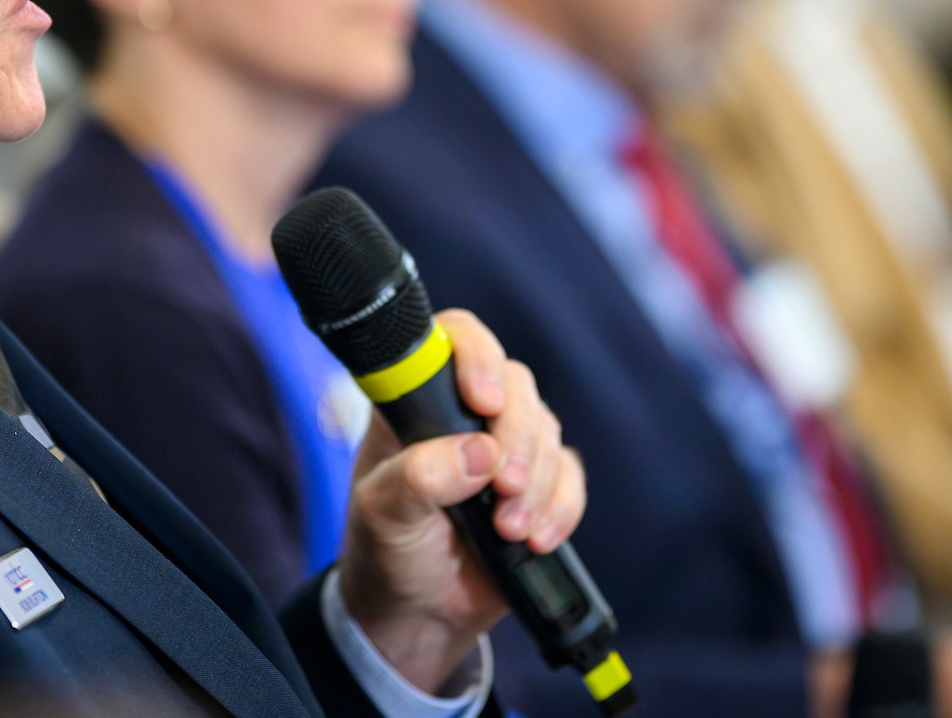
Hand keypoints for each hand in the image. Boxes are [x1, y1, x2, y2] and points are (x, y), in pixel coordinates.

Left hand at [338, 309, 586, 691]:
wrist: (418, 612)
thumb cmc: (387, 548)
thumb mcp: (382, 514)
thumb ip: (417, 479)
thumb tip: (477, 454)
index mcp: (419, 401)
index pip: (456, 340)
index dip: (476, 356)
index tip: (482, 400)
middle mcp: (467, 413)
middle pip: (515, 385)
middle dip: (516, 438)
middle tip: (502, 486)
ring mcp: (507, 446)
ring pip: (546, 430)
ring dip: (536, 483)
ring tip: (509, 531)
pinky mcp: (540, 484)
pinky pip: (569, 476)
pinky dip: (561, 507)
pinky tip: (536, 539)